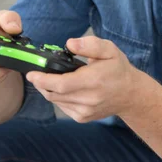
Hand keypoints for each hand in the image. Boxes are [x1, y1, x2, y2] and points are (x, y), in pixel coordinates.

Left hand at [26, 36, 149, 121]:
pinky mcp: (83, 117)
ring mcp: (85, 111)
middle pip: (54, 94)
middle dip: (41, 84)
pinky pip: (62, 107)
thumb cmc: (118, 69)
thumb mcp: (109, 49)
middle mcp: (89, 99)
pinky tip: (64, 89)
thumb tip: (70, 44)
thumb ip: (90, 44)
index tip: (31, 73)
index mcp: (93, 81)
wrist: (130, 94)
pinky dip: (58, 98)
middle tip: (36, 73)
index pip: (60, 84)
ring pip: (56, 101)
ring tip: (49, 79)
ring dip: (48, 90)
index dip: (42, 80)